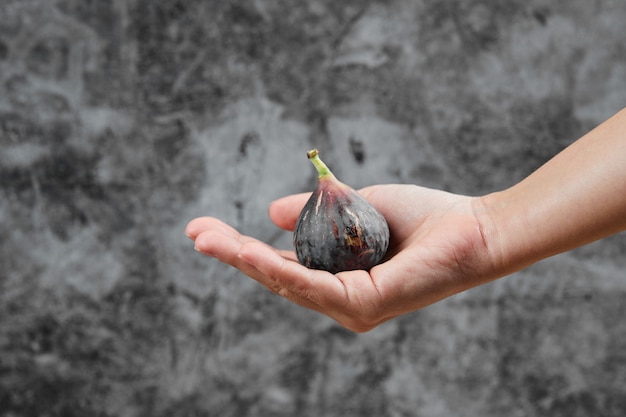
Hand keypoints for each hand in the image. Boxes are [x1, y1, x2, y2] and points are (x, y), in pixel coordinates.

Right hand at [186, 185, 497, 331]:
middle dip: (232, 254)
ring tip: (206, 238)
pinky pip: (312, 285)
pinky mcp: (365, 306)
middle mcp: (339, 300)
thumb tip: (270, 211)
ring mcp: (350, 308)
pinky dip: (277, 268)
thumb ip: (315, 212)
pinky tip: (246, 252)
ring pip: (286, 283)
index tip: (205, 228)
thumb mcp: (356, 206)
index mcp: (337, 279)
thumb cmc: (423, 219)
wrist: (474, 228)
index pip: (281, 265)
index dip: (242, 248)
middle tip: (194, 232)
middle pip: (275, 277)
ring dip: (243, 260)